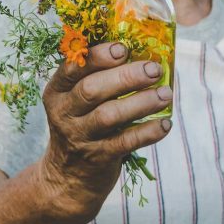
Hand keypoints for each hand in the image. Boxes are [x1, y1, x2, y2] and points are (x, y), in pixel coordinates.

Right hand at [39, 41, 172, 218]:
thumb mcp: (75, 100)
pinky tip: (165, 124)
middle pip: (92, 90)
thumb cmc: (82, 124)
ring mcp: (79, 137)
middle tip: (154, 68)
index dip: (98, 56)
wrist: (68, 177)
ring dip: (141, 103)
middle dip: (125, 77)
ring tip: (166, 94)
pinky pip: (125, 142)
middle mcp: (63, 112)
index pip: (73, 67)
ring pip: (109, 116)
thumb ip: (96, 76)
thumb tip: (139, 46)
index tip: (123, 48)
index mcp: (57, 91)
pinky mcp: (98, 158)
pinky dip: (147, 132)